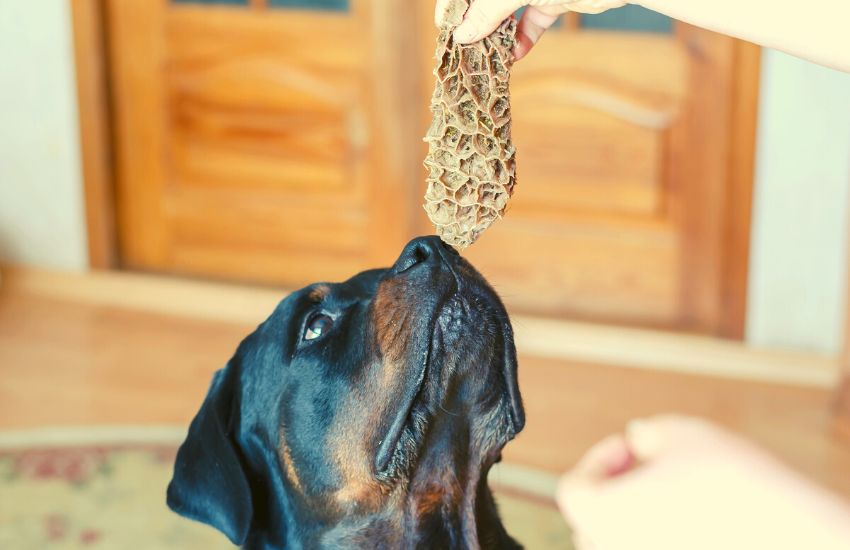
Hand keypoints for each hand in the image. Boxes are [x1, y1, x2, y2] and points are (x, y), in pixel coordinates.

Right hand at [435, 0, 626, 59]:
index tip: (445, 30)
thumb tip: (460, 35)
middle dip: (476, 24)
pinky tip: (516, 55)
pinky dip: (525, 38)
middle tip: (466, 51)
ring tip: (488, 57)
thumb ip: (488, 10)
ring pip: (507, 11)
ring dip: (498, 35)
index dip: (452, 6)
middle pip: (485, 1)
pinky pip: (532, 20)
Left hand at [556, 415, 849, 549]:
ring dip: (636, 515)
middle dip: (615, 489)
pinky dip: (661, 535)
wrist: (794, 538)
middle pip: (593, 522)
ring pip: (622, 543)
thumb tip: (637, 438)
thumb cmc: (733, 484)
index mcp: (599, 515)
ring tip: (678, 494)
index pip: (574, 489)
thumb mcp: (683, 434)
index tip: (630, 448)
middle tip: (651, 468)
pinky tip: (695, 520)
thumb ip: (647, 433)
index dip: (599, 460)